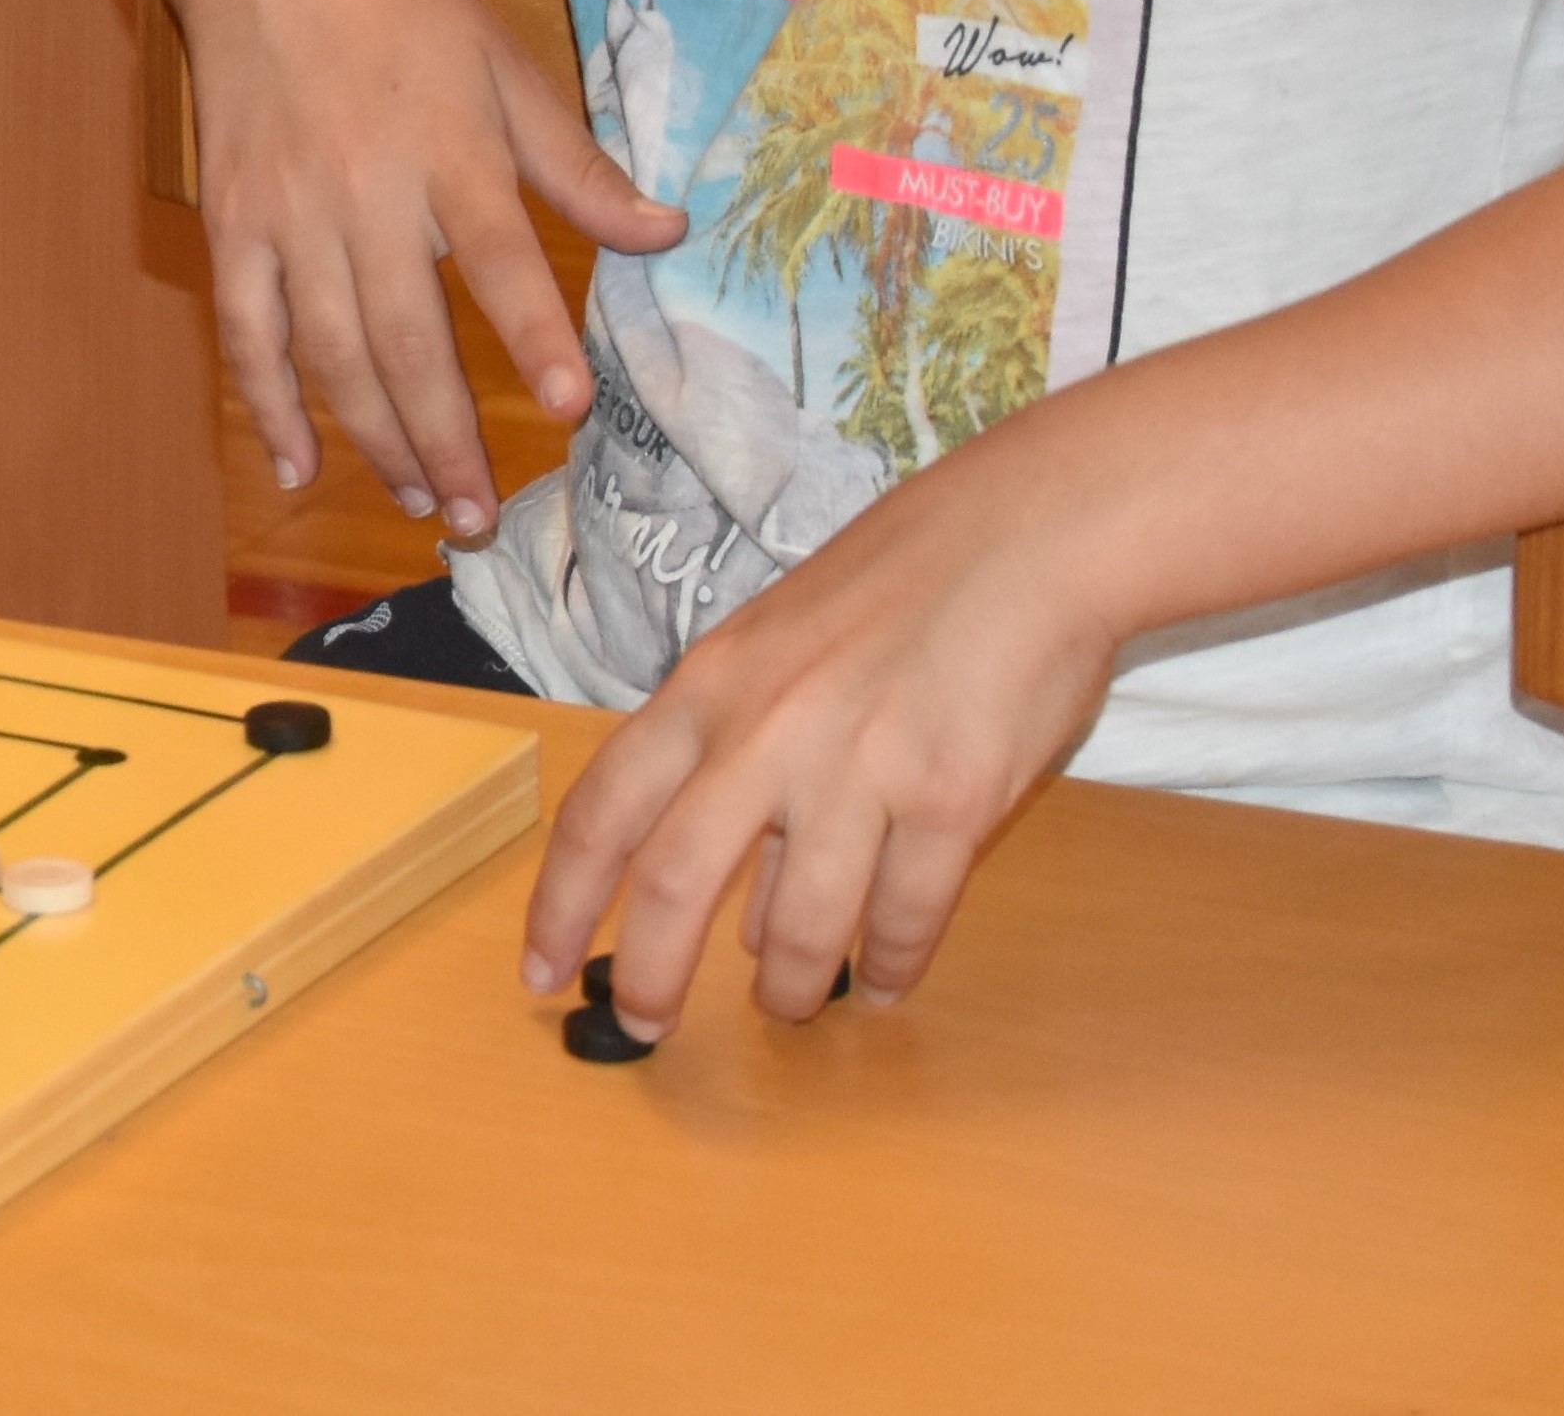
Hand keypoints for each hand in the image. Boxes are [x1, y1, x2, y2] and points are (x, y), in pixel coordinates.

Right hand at [177, 0, 682, 536]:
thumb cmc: (401, 5)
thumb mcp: (505, 66)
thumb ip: (578, 164)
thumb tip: (667, 232)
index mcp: (446, 146)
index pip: (498, 256)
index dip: (532, 332)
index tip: (568, 405)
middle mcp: (363, 190)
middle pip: (405, 334)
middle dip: (446, 435)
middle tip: (481, 517)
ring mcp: (288, 213)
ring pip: (329, 351)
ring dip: (377, 437)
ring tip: (425, 500)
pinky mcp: (232, 223)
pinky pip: (246, 331)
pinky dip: (268, 404)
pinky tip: (301, 467)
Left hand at [521, 432, 1124, 1035]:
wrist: (1025, 535)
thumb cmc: (895, 587)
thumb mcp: (778, 656)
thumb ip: (740, 768)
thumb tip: (738, 912)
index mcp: (707, 689)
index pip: (601, 808)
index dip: (559, 900)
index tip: (538, 968)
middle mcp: (766, 732)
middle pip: (671, 880)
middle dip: (647, 973)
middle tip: (645, 1027)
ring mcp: (858, 769)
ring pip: (798, 927)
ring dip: (789, 988)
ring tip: (790, 1008)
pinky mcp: (951, 799)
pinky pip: (906, 915)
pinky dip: (893, 963)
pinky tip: (889, 980)